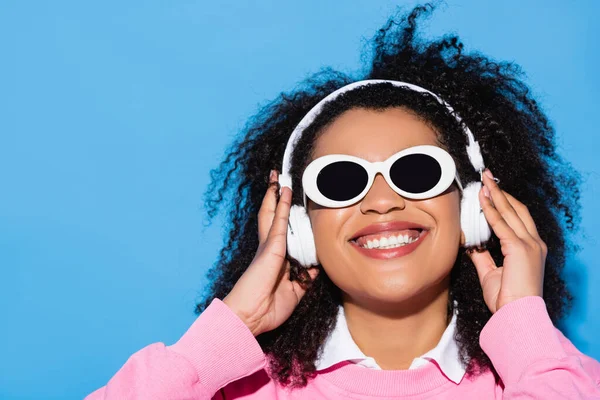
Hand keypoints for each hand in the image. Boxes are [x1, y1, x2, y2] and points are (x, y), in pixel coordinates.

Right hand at [223, 170, 319, 335]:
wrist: (250, 317)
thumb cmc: (267, 309)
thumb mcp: (294, 292)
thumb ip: (305, 278)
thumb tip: (316, 267)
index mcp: (274, 259)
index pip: (281, 232)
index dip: (284, 216)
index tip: (289, 204)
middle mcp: (270, 248)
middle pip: (272, 216)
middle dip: (274, 198)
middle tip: (277, 180)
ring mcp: (269, 246)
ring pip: (272, 213)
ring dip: (275, 194)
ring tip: (277, 177)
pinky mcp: (271, 248)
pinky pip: (279, 222)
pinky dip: (283, 205)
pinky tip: (284, 192)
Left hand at [467, 169, 546, 313]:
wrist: (517, 315)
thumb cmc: (507, 300)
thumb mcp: (491, 274)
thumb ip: (483, 257)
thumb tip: (471, 244)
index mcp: (531, 248)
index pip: (518, 218)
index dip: (505, 202)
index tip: (492, 190)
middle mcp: (534, 243)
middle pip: (517, 209)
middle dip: (501, 191)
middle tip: (488, 176)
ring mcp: (529, 244)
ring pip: (510, 211)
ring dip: (496, 193)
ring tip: (484, 180)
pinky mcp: (519, 248)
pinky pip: (501, 224)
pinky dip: (491, 209)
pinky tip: (482, 199)